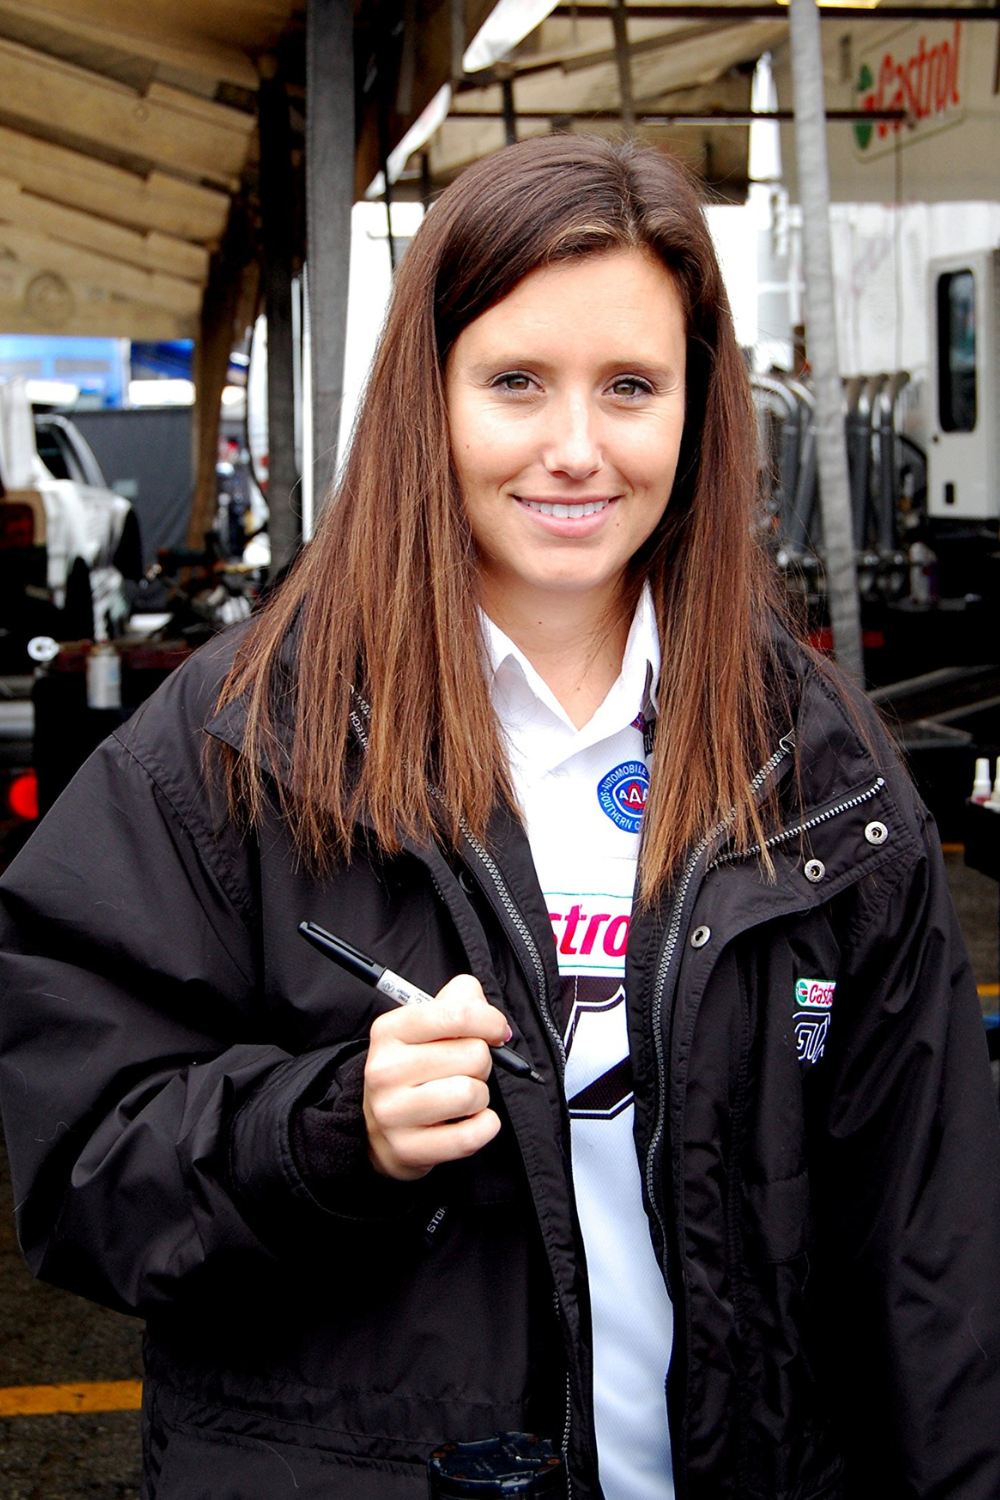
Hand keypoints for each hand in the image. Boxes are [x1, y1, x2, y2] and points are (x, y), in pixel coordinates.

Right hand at [363, 975, 509, 1180]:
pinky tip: (468, 1121)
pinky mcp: (407, 1149)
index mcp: (390, 1030)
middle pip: (474, 1055)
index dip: (490, 1021)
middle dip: (482, 1063)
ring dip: (481, 1096)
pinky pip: (471, 1135)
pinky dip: (484, 1126)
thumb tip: (488, 1012)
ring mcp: (392, 1113)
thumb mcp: (426, 1025)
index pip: (457, 1014)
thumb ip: (459, 1000)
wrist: (379, 1128)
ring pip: (473, 1094)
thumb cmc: (415, 1068)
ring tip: (462, 1096)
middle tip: (464, 1071)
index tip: (497, 1032)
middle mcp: (384, 1070)